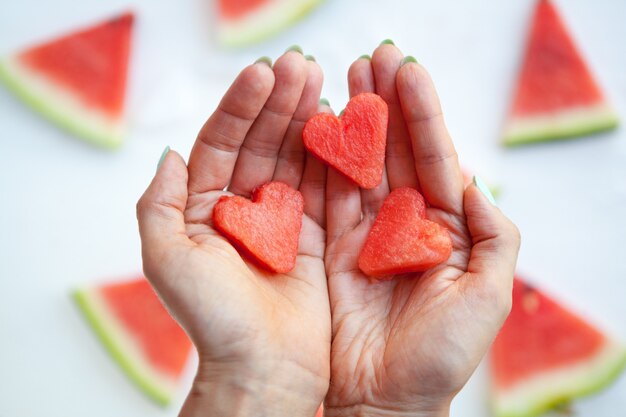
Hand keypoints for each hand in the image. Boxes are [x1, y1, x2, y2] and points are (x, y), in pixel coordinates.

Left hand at [137, 51, 328, 416]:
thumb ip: (159, 203)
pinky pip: (323, 187)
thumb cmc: (213, 320)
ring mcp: (281, 220)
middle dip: (278, 103)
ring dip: (305, 119)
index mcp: (203, 209)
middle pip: (260, 143)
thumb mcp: (167, 259)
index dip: (240, 108)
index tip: (263, 74)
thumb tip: (170, 152)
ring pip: (293, 158)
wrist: (264, 370)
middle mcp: (241, 209)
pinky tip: (339, 123)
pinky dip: (330, 155)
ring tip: (320, 80)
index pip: (220, 144)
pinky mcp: (315, 236)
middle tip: (301, 64)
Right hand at [323, 44, 520, 416]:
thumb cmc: (440, 356)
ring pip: (357, 165)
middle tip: (372, 57)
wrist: (385, 400)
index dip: (421, 113)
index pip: (432, 157)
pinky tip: (318, 125)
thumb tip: (475, 181)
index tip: (406, 69)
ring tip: (344, 77)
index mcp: (443, 227)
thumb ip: (495, 235)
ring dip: (352, 121)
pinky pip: (324, 196)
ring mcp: (364, 233)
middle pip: (393, 151)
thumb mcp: (487, 294)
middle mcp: (403, 223)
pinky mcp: (330, 248)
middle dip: (384, 103)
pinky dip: (320, 161)